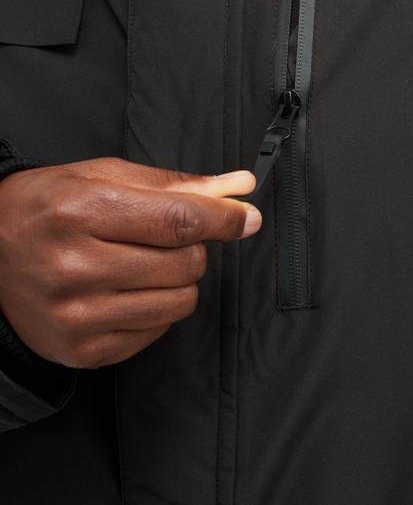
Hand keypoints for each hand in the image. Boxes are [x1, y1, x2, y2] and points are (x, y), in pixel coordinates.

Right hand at [0, 157, 260, 368]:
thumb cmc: (50, 207)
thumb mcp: (105, 177)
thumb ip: (176, 184)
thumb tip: (239, 188)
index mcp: (81, 211)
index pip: (179, 221)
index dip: (224, 219)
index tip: (247, 218)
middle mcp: (76, 267)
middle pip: (186, 264)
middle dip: (193, 247)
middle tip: (164, 238)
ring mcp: (78, 315)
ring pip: (180, 302)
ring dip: (179, 280)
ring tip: (144, 264)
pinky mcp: (84, 350)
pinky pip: (159, 330)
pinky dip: (158, 308)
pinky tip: (126, 291)